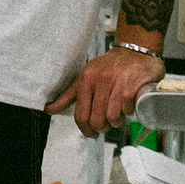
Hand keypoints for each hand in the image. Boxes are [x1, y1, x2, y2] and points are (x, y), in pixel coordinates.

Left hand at [47, 46, 163, 136]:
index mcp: (86, 78)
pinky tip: (128, 107)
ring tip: (119, 115)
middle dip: (103, 128)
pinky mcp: (134, 83)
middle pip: (97, 120)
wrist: (135, 50)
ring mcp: (118, 80)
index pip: (81, 115)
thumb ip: (68, 95)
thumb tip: (49, 110)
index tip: (92, 133)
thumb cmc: (109, 67)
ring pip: (112, 117)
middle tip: (107, 125)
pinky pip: (127, 108)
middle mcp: (101, 78)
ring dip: (117, 122)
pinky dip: (129, 112)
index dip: (86, 130)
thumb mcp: (86, 77)